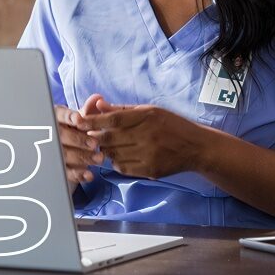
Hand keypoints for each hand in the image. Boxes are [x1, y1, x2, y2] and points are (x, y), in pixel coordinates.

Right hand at [54, 94, 105, 185]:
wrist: (67, 150)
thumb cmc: (75, 129)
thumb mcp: (82, 120)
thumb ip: (89, 110)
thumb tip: (98, 98)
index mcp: (56, 118)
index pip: (60, 115)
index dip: (68, 117)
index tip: (79, 120)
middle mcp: (52, 134)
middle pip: (61, 136)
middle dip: (78, 140)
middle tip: (95, 143)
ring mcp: (53, 152)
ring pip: (64, 155)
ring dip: (82, 157)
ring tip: (99, 158)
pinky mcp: (58, 169)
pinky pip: (66, 172)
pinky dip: (77, 174)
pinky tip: (89, 174)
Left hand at [84, 101, 209, 179]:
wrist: (196, 147)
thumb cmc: (172, 125)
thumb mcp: (150, 111)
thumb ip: (123, 110)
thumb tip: (98, 105)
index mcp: (148, 116)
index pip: (113, 119)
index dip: (93, 121)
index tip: (79, 121)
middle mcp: (148, 135)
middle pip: (110, 138)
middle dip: (94, 137)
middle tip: (87, 136)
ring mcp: (149, 155)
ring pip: (114, 155)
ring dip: (105, 150)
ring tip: (106, 146)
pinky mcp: (150, 170)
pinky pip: (123, 168)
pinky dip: (116, 162)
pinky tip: (120, 156)